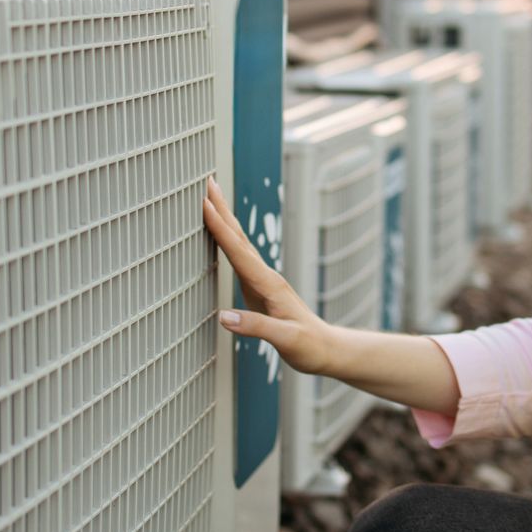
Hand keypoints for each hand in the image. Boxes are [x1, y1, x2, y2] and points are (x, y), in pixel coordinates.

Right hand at [202, 175, 338, 375]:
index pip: (239, 251)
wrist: (326, 349)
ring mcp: (263, 280)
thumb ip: (256, 327)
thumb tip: (225, 317)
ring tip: (211, 198)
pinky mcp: (260, 287)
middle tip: (207, 182)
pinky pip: (239, 257)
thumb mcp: (285, 339)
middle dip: (222, 209)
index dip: (220, 228)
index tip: (204, 205)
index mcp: (269, 284)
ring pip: (239, 243)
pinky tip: (222, 235)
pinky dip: (228, 240)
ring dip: (224, 219)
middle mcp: (266, 276)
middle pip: (239, 237)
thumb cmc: (308, 346)